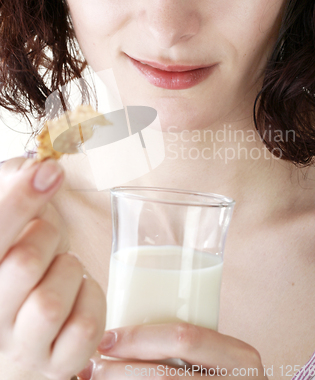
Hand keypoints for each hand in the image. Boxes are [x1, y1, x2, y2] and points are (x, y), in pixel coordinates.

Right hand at [0, 158, 105, 379]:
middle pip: (23, 264)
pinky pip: (84, 329)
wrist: (24, 334)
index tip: (51, 171)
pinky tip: (79, 294)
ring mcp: (20, 348)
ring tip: (63, 270)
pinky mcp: (55, 366)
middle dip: (47, 235)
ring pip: (50, 303)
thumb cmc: (17, 270)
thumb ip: (13, 191)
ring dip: (69, 272)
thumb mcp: (10, 229)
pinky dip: (91, 301)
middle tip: (49, 236)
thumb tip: (39, 166)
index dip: (20, 198)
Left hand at [77, 323, 266, 379]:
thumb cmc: (220, 377)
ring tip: (94, 378)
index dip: (139, 338)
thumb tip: (116, 333)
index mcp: (239, 357)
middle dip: (119, 372)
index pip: (184, 338)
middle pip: (164, 377)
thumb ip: (186, 344)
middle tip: (90, 367)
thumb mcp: (216, 357)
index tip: (105, 339)